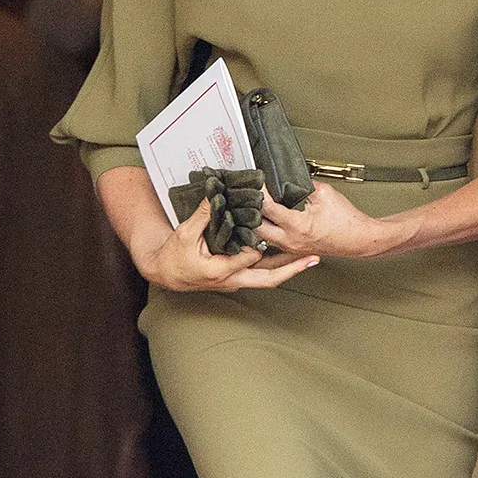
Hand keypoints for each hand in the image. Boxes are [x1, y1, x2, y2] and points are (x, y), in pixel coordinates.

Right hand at [136, 198, 320, 293]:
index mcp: (219, 271)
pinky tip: (288, 257)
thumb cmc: (173, 257)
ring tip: (309, 258)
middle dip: (292, 269)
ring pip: (268, 278)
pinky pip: (261, 274)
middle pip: (268, 278)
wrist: (165, 273)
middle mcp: (231, 280)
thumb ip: (203, 216)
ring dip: (289, 268)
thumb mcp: (184, 234)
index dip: (261, 243)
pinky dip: (277, 266)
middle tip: (311, 259)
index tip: (273, 227)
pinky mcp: (237, 279)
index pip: (248, 257)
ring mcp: (236, 282)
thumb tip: (216, 195)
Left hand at [259, 182, 390, 259]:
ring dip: (256, 222)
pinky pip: (270, 242)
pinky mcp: (292, 250)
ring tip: (254, 207)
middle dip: (250, 210)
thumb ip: (303, 185)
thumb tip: (287, 179)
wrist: (359, 239)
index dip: (258, 192)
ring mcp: (290, 247)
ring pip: (260, 237)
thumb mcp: (325, 193)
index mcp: (298, 226)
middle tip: (248, 195)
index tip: (255, 181)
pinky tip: (263, 221)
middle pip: (255, 227)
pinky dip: (264, 230)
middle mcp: (291, 240)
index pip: (267, 207)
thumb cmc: (347, 221)